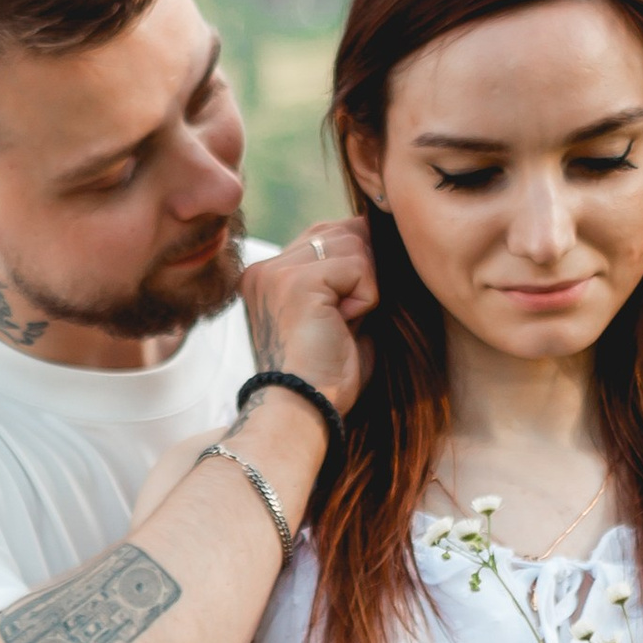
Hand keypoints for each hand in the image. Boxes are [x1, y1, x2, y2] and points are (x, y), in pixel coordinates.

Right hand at [240, 215, 375, 416]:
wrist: (304, 410)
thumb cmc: (326, 376)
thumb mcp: (334, 314)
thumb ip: (345, 275)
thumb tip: (377, 235)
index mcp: (266, 276)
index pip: (324, 235)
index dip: (355, 264)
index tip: (348, 310)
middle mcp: (265, 269)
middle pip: (341, 231)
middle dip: (362, 272)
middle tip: (347, 320)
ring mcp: (277, 272)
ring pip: (353, 244)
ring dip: (365, 288)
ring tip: (343, 324)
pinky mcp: (297, 281)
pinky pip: (358, 266)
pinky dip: (366, 297)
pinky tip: (345, 325)